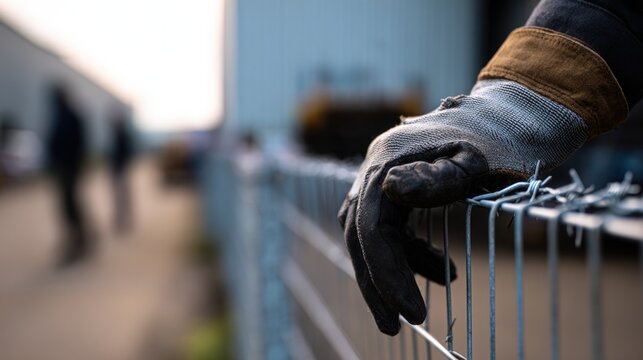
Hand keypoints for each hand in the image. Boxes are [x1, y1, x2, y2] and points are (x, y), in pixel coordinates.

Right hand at [338, 79, 587, 334]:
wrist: (500, 118)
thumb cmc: (493, 139)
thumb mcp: (473, 159)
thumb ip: (436, 177)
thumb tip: (393, 190)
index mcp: (386, 163)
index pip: (372, 227)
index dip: (386, 273)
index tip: (412, 312)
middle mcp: (372, 173)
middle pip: (361, 236)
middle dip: (376, 284)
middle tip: (395, 326)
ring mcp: (380, 181)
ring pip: (370, 236)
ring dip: (390, 273)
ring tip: (419, 307)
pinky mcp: (393, 192)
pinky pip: (390, 229)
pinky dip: (410, 255)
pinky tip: (442, 272)